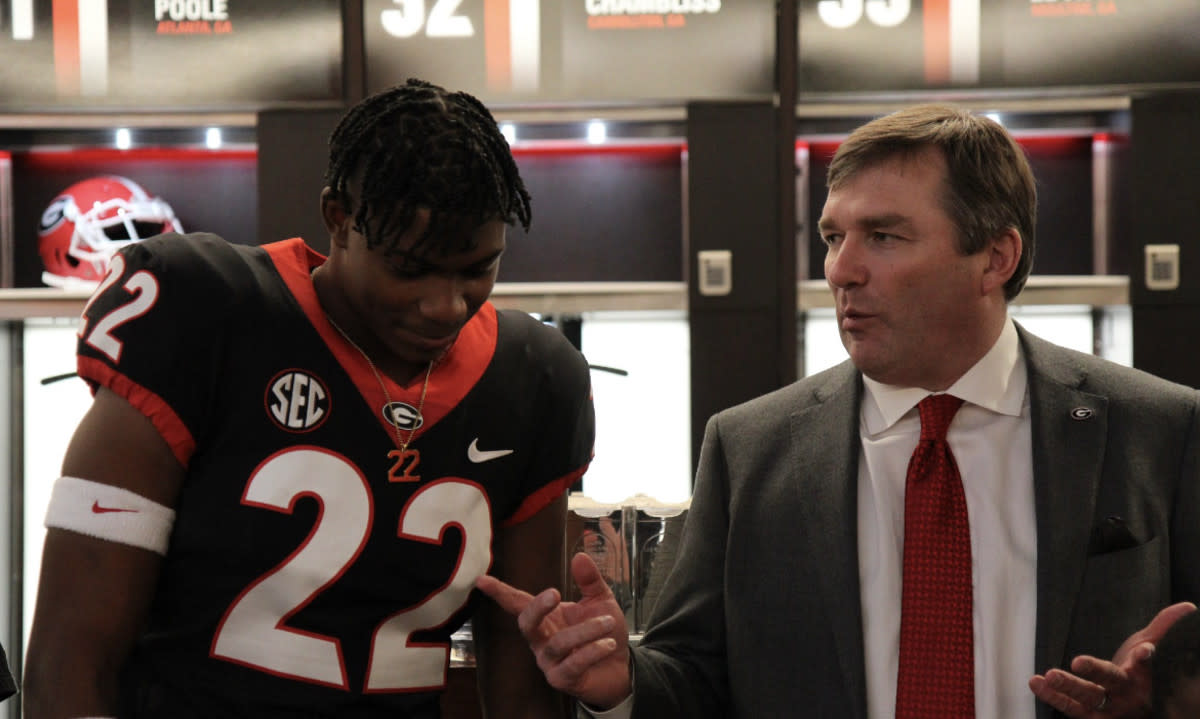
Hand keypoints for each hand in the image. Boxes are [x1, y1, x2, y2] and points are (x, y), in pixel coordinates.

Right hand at [476, 552, 632, 709]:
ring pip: (557, 643)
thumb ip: (589, 580)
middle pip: (526, 624)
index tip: (481, 580)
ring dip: (585, 630)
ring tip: (608, 621)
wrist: (621, 667)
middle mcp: (541, 640)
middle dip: (537, 607)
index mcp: (546, 618)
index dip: (500, 592)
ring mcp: (549, 662)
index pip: (518, 603)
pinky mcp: (563, 680)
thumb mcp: (600, 600)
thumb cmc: (605, 632)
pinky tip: (607, 644)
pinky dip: (591, 651)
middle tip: (555, 593)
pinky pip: (573, 664)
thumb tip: (580, 555)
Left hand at [1029, 602, 1197, 717]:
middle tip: (1077, 660)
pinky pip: (1069, 708)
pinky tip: (1036, 683)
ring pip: (1085, 700)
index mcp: (1139, 677)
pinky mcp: (1087, 716)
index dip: (1144, 657)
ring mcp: (1105, 709)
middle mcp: (1124, 695)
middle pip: (1110, 683)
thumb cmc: (1138, 674)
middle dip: (1094, 672)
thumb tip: (1188, 607)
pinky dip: (1052, 697)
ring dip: (1064, 689)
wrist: (1132, 709)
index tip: (1144, 650)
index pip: (1144, 666)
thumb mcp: (1149, 649)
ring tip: (1045, 676)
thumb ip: (1163, 627)